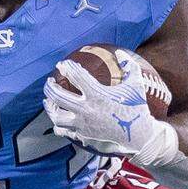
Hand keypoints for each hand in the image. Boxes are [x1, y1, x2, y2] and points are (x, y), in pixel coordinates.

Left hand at [43, 52, 177, 164]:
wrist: (139, 136)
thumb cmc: (137, 108)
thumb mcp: (136, 84)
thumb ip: (129, 66)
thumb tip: (119, 52)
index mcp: (97, 94)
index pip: (76, 76)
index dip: (67, 67)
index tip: (62, 64)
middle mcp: (86, 109)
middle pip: (58, 96)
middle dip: (50, 87)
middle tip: (49, 82)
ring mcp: (82, 125)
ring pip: (57, 116)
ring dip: (50, 107)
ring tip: (48, 101)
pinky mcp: (82, 136)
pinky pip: (63, 131)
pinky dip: (58, 125)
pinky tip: (58, 119)